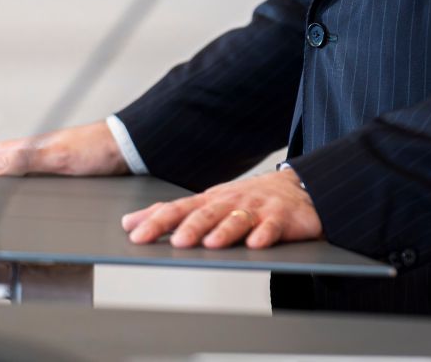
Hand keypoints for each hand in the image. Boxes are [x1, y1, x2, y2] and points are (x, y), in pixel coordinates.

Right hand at [0, 120, 126, 176]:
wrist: (128, 148)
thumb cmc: (97, 148)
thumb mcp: (58, 157)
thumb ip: (25, 160)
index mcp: (25, 147)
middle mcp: (29, 153)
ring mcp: (41, 162)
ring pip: (4, 169)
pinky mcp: (54, 171)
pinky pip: (21, 178)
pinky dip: (7, 183)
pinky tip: (9, 192)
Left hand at [121, 169, 321, 249]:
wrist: (300, 187)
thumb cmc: (247, 199)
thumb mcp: (208, 203)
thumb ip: (171, 214)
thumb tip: (130, 222)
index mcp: (210, 200)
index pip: (179, 209)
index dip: (158, 221)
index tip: (136, 235)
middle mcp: (231, 201)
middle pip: (207, 213)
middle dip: (190, 227)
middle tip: (176, 242)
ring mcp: (257, 207)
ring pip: (238, 218)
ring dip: (225, 230)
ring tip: (211, 243)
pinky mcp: (282, 217)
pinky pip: (273, 226)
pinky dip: (264, 234)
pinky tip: (256, 243)